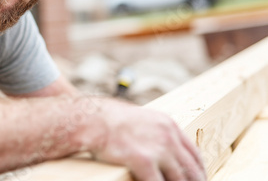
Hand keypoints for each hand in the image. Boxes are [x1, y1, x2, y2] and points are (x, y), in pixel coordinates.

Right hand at [88, 98, 205, 180]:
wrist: (93, 119)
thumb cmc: (111, 119)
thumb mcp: (142, 119)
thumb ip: (156, 132)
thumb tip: (163, 149)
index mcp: (169, 125)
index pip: (194, 153)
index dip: (199, 171)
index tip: (199, 180)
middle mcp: (168, 136)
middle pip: (191, 169)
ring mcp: (157, 149)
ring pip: (179, 179)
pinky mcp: (143, 161)